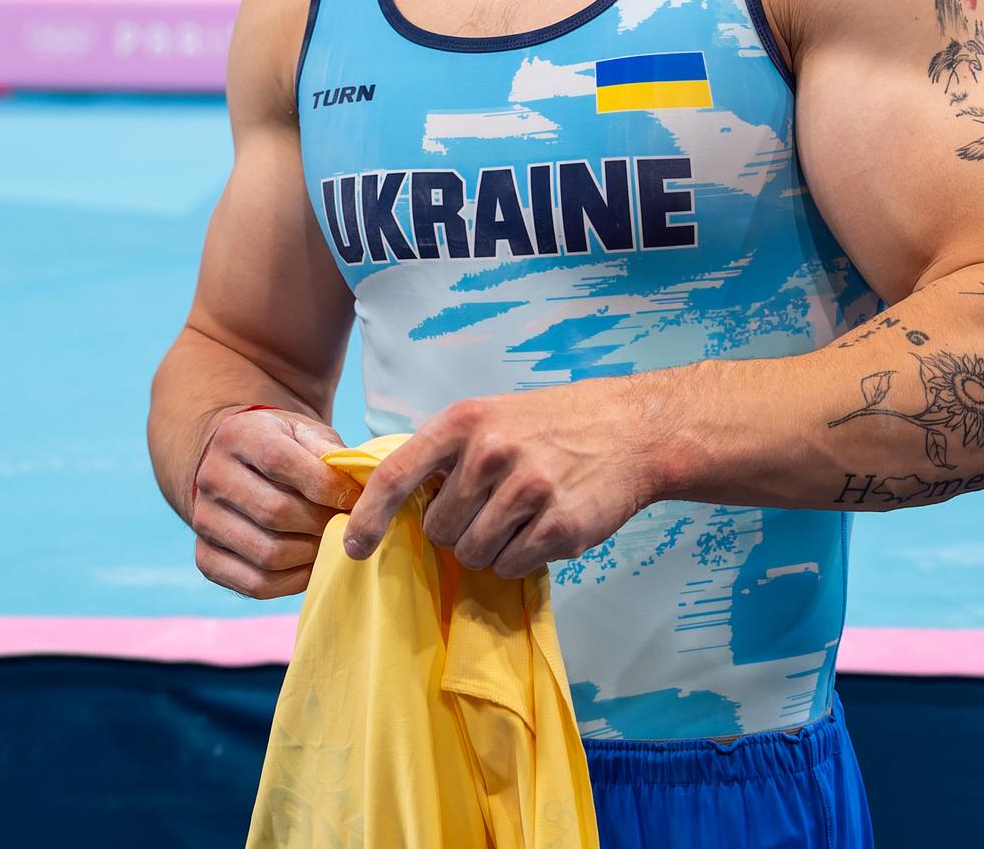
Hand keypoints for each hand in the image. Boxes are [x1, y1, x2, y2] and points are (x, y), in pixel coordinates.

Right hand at [189, 407, 360, 599]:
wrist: (239, 466)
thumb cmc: (285, 448)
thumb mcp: (305, 433)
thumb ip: (330, 453)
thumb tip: (361, 488)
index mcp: (237, 435)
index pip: (279, 461)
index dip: (325, 484)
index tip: (356, 497)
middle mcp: (211, 477)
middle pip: (274, 512)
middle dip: (322, 523)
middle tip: (349, 526)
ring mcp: (203, 520)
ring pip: (268, 553)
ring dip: (312, 555)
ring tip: (333, 543)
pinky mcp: (205, 557)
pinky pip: (256, 584)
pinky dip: (294, 582)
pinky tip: (312, 565)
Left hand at [341, 381, 663, 580]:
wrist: (631, 429)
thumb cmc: (550, 426)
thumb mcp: (489, 417)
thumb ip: (445, 455)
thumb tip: (396, 506)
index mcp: (462, 422)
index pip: (396, 475)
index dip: (368, 517)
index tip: (353, 547)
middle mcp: (490, 452)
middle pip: (438, 529)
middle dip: (457, 530)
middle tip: (490, 506)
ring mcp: (526, 489)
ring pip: (473, 553)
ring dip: (490, 547)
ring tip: (520, 516)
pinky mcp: (559, 526)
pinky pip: (510, 566)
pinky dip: (520, 558)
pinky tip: (543, 527)